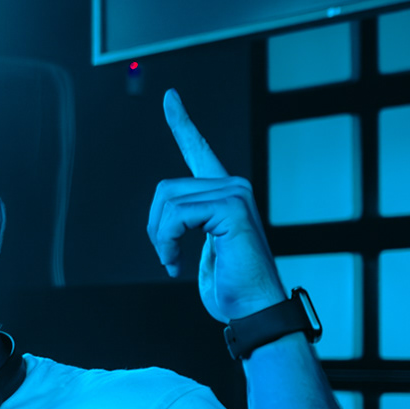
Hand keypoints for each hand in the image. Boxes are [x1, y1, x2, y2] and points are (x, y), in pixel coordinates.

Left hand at [147, 89, 284, 322]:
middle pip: (166, 189)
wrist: (254, 310)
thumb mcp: (203, 251)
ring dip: (160, 239)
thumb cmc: (233, 289)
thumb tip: (169, 218)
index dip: (182, 124)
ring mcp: (235, 194)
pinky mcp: (232, 208)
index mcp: (225, 196)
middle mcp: (233, 187)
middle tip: (167, 258)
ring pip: (167, 201)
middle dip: (155, 228)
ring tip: (173, 262)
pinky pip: (176, 216)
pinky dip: (167, 242)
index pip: (200, 151)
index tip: (169, 98)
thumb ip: (190, 225)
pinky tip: (178, 263)